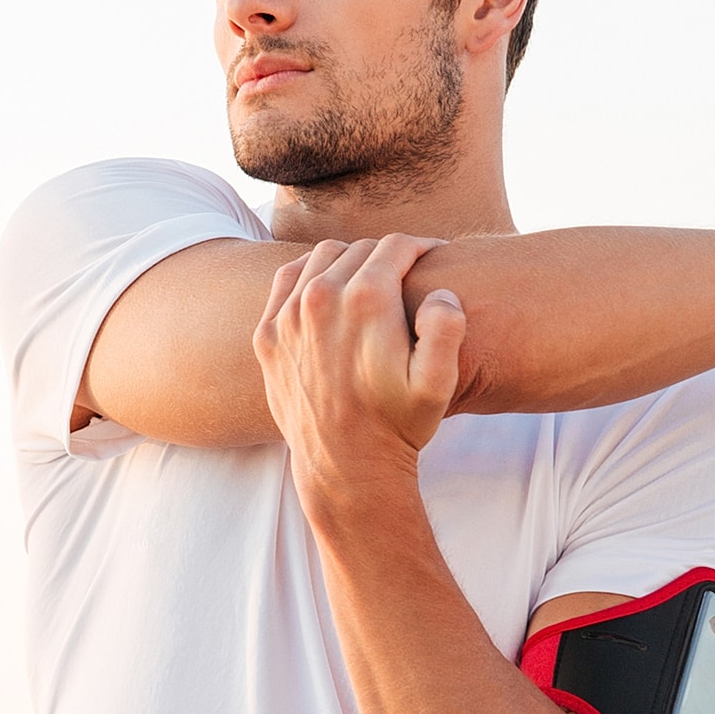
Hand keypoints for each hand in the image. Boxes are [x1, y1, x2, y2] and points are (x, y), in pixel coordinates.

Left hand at [252, 234, 467, 497]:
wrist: (344, 467)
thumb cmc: (398, 425)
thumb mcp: (438, 383)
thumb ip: (446, 328)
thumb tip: (441, 292)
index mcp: (367, 301)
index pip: (396, 246)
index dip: (422, 246)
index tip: (435, 256)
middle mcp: (321, 298)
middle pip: (361, 250)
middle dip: (389, 256)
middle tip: (407, 273)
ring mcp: (288, 315)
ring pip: (323, 257)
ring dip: (351, 261)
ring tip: (371, 279)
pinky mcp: (267, 334)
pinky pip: (288, 280)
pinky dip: (311, 274)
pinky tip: (329, 289)